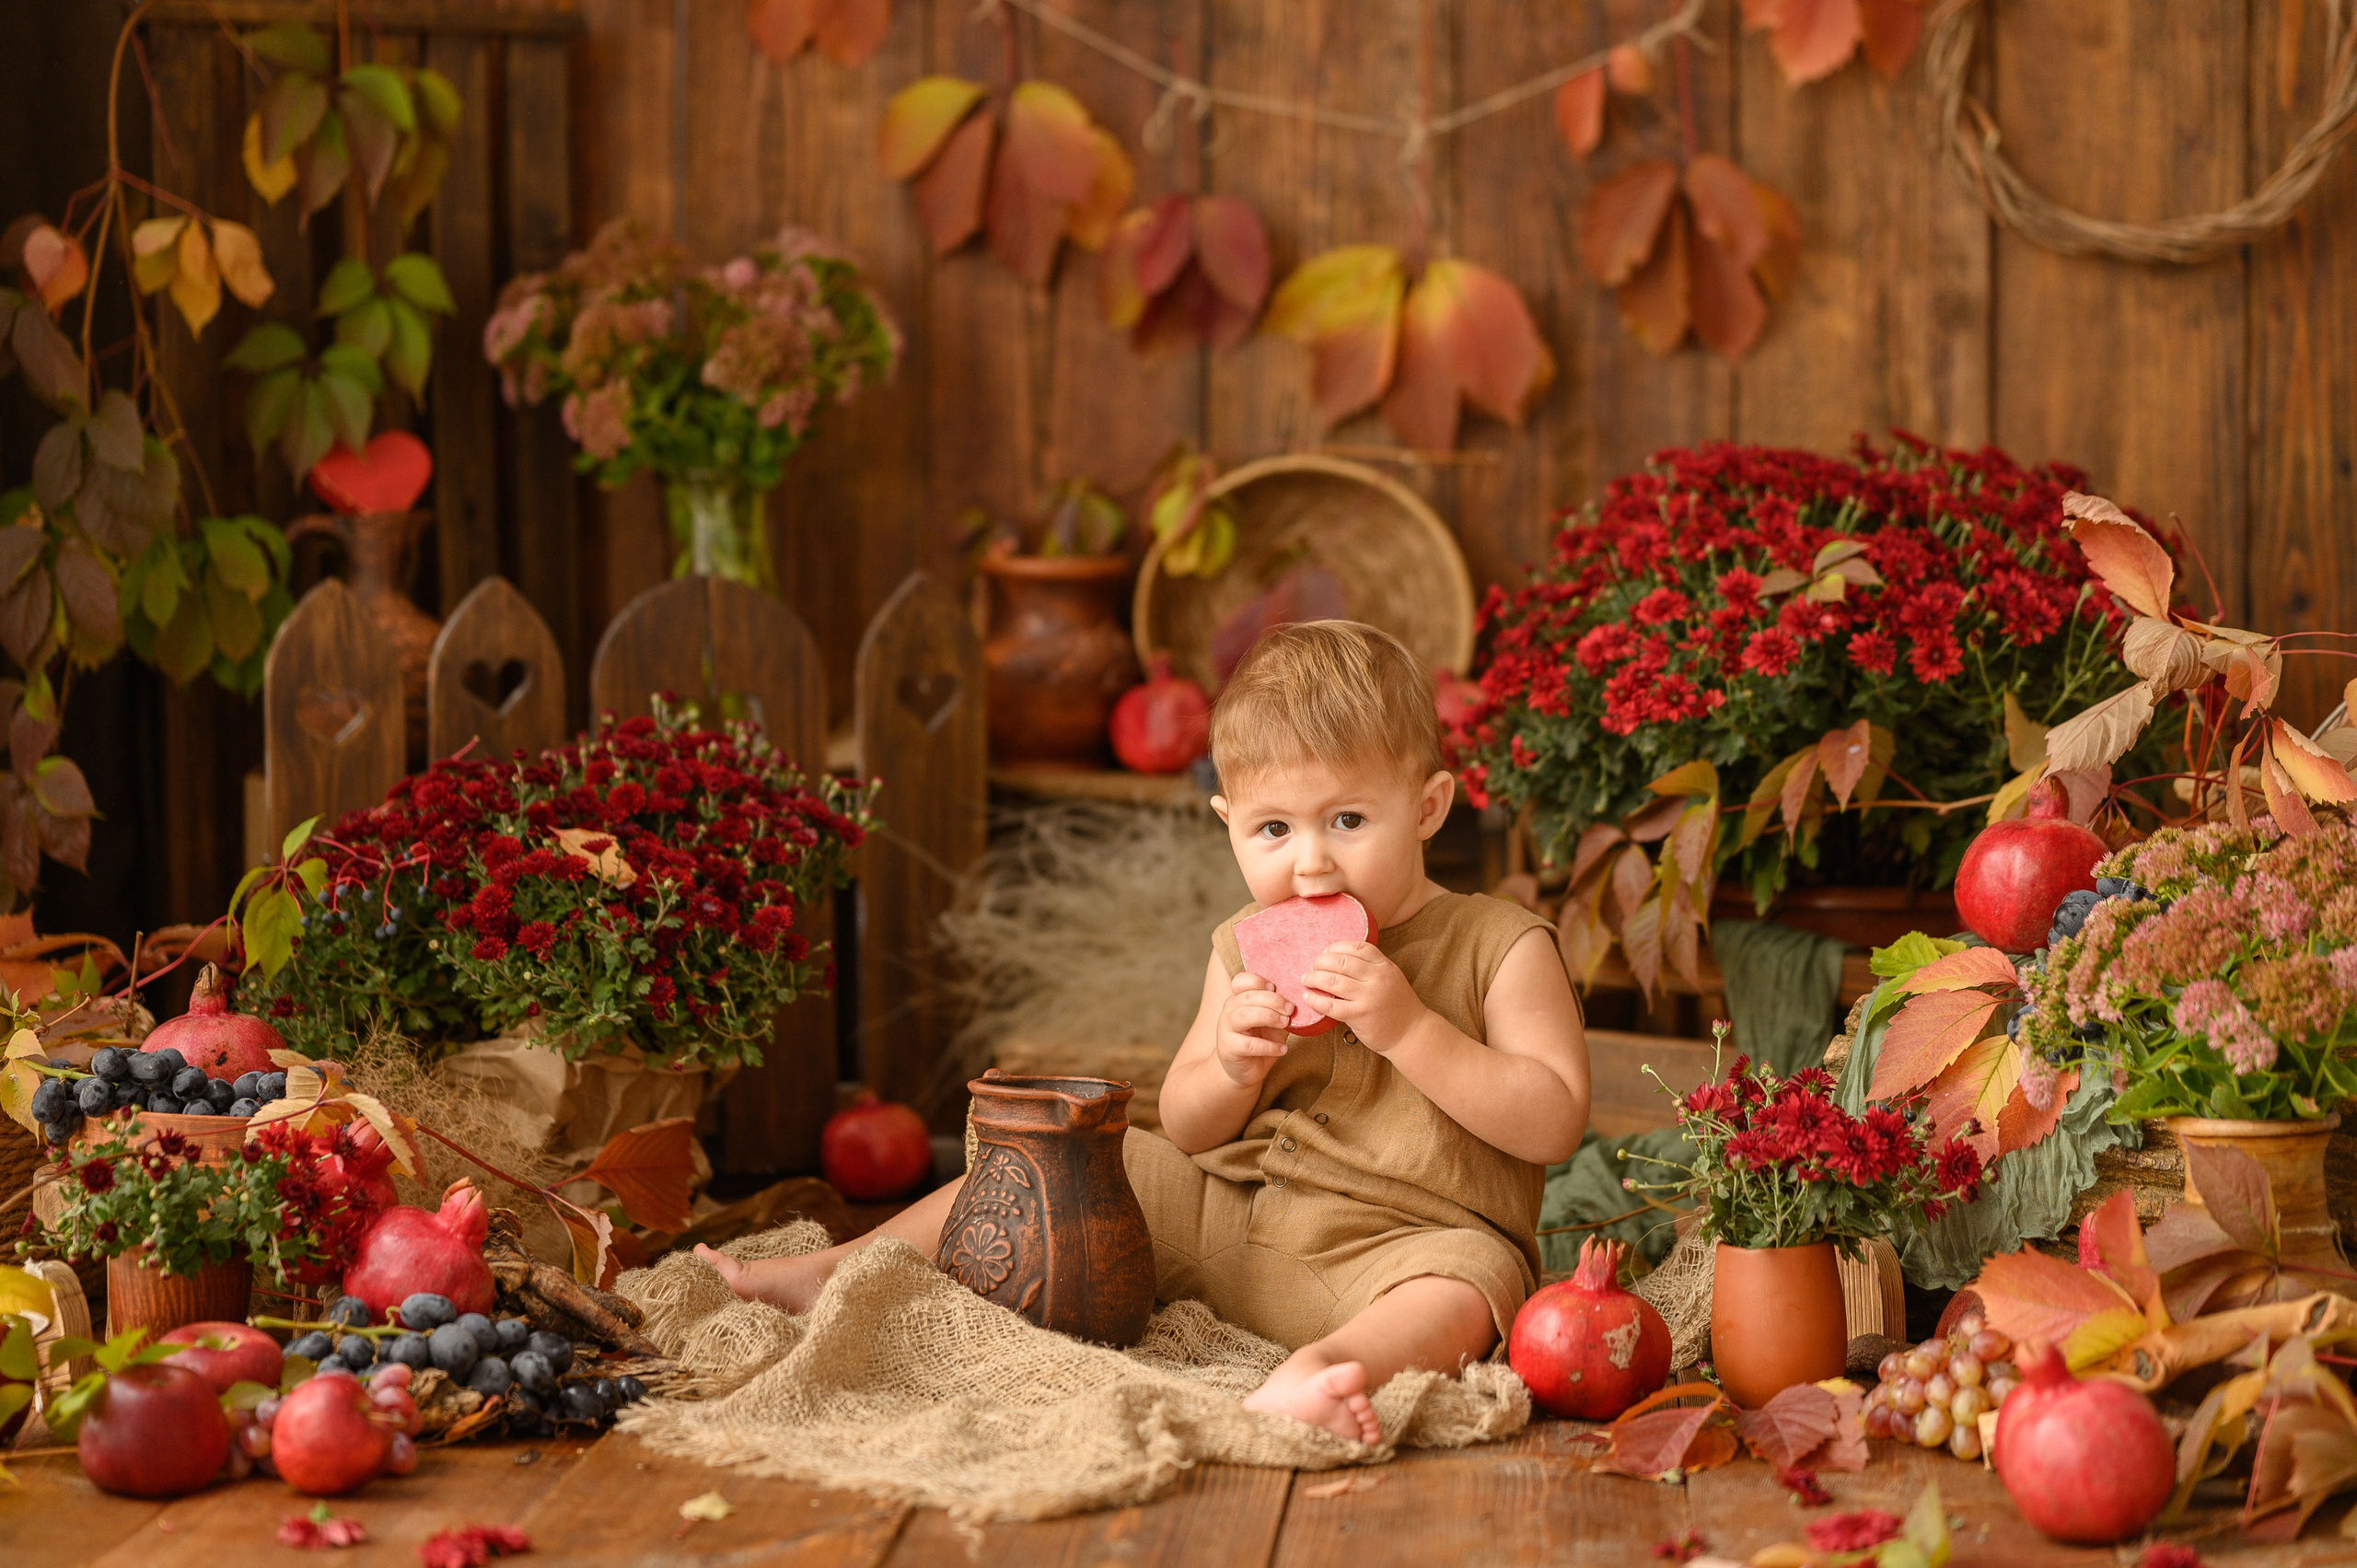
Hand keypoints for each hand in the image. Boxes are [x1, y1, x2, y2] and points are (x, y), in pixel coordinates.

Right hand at [1216, 969, 1292, 1088]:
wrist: (1246, 1069)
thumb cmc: (1260, 1040)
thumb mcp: (1272, 1021)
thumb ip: (1279, 1009)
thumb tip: (1299, 999)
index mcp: (1238, 999)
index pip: (1241, 981)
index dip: (1258, 981)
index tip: (1275, 987)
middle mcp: (1229, 1010)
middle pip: (1248, 997)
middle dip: (1273, 1000)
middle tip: (1290, 1008)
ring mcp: (1226, 1029)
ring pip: (1245, 1016)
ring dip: (1269, 1017)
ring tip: (1285, 1023)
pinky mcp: (1229, 1049)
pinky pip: (1250, 1044)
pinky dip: (1269, 1046)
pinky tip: (1282, 1049)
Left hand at [1301, 941, 1427, 1052]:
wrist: (1412, 1033)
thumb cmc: (1397, 1006)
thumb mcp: (1390, 978)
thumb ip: (1371, 968)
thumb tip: (1338, 960)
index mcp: (1385, 966)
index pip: (1356, 947)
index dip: (1336, 947)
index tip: (1325, 952)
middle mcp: (1378, 978)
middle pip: (1341, 962)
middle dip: (1321, 962)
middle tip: (1312, 966)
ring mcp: (1369, 997)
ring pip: (1333, 981)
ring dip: (1314, 978)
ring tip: (1306, 979)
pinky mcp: (1360, 1015)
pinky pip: (1331, 1005)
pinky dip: (1315, 1000)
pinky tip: (1308, 997)